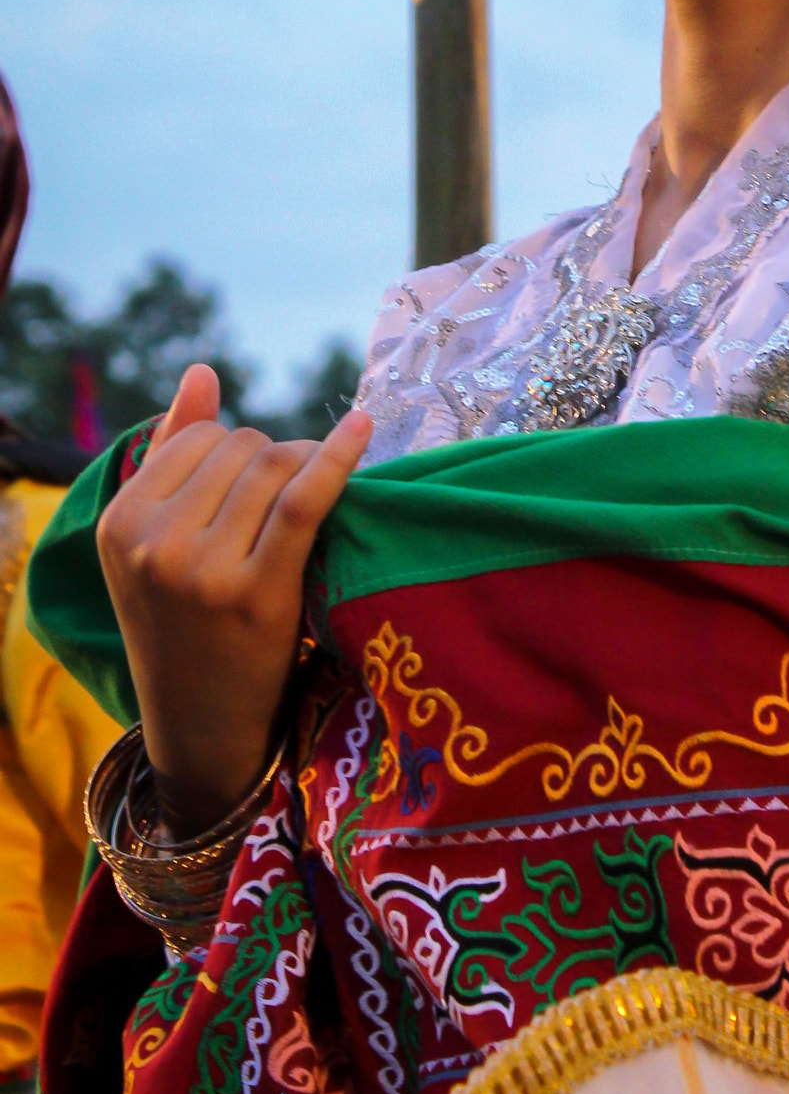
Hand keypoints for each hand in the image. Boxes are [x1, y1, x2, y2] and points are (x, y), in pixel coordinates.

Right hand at [96, 363, 372, 832]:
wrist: (201, 724)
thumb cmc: (186, 621)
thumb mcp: (157, 543)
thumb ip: (175, 451)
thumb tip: (203, 370)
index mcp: (120, 523)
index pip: (200, 438)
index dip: (241, 450)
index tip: (259, 484)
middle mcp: (153, 543)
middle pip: (243, 449)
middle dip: (278, 459)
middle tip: (291, 504)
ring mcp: (202, 570)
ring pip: (276, 466)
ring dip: (308, 466)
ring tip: (315, 500)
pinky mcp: (257, 593)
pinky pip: (305, 498)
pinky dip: (338, 457)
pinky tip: (363, 429)